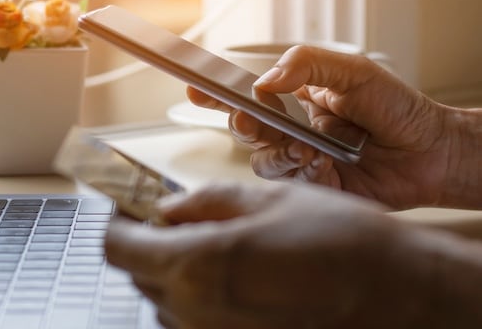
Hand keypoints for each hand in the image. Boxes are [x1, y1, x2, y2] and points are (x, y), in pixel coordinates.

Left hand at [105, 181, 436, 327]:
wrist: (399, 295)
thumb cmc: (343, 244)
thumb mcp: (266, 200)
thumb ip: (204, 202)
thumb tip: (168, 207)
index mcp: (197, 265)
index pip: (118, 248)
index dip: (116, 223)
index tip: (125, 208)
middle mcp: (197, 311)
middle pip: (138, 275)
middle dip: (145, 243)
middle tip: (171, 220)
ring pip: (165, 302)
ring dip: (172, 272)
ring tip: (210, 245)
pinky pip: (195, 322)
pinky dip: (198, 297)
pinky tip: (233, 277)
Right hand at [188, 45, 459, 208]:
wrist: (431, 151)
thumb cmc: (397, 108)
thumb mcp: (353, 72)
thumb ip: (308, 65)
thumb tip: (265, 82)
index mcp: (295, 100)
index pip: (247, 95)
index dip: (218, 94)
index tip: (196, 88)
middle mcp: (292, 131)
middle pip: (246, 130)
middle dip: (242, 124)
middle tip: (250, 119)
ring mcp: (301, 160)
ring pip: (262, 161)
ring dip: (277, 153)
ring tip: (303, 147)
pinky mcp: (313, 187)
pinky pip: (290, 183)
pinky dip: (301, 171)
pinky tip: (322, 163)